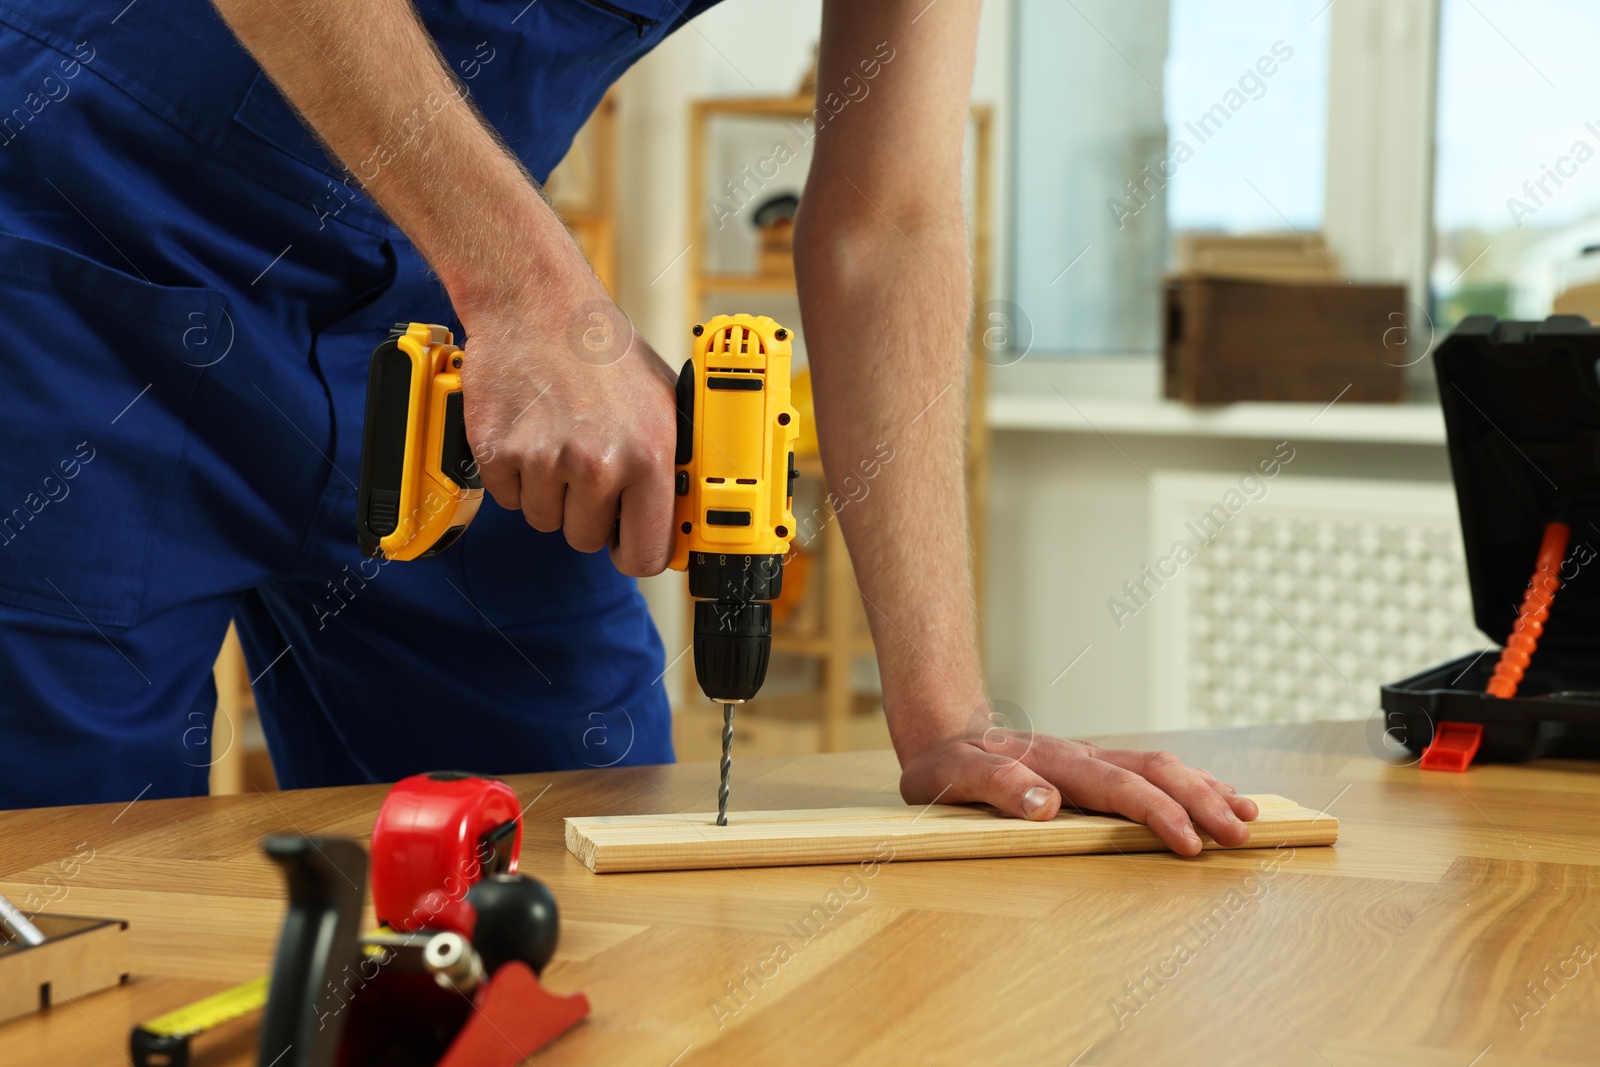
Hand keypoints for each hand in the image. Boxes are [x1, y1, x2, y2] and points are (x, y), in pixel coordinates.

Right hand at [456, 284, 678, 575]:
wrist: (537, 304)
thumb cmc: (602, 351)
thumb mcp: (662, 402)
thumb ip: (671, 464)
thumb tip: (682, 518)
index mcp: (649, 456)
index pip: (645, 553)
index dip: (632, 551)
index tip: (625, 543)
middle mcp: (599, 463)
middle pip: (585, 539)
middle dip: (584, 511)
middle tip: (584, 463)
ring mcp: (545, 459)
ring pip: (544, 519)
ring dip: (547, 492)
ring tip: (557, 439)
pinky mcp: (497, 452)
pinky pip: (506, 498)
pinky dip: (513, 475)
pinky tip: (528, 432)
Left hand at [898, 729, 1258, 856]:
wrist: (944, 733)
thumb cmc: (947, 765)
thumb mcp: (953, 778)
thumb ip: (997, 786)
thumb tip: (1044, 806)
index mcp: (1053, 764)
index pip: (1118, 789)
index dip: (1157, 815)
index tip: (1191, 844)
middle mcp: (1082, 756)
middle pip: (1154, 772)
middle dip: (1201, 802)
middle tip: (1241, 834)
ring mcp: (1093, 757)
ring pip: (1161, 767)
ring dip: (1205, 790)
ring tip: (1249, 817)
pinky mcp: (1096, 765)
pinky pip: (1152, 770)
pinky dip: (1190, 782)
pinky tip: (1219, 796)